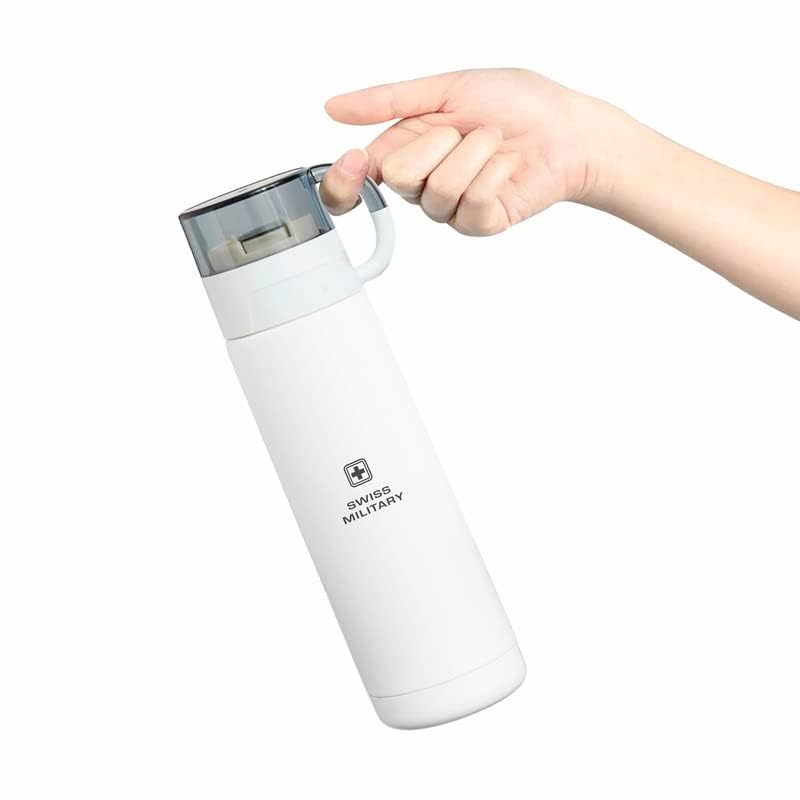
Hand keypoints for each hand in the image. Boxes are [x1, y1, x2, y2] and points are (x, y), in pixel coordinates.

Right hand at [320, 69, 615, 234]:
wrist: (566, 127)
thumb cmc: (514, 103)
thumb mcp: (445, 88)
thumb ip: (388, 102)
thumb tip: (334, 109)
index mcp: (405, 150)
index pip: (355, 183)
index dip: (346, 180)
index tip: (355, 160)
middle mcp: (421, 184)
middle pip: (398, 178)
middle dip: (436, 142)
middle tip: (463, 130)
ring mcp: (450, 208)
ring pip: (437, 190)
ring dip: (472, 153)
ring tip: (493, 141)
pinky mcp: (479, 223)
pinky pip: (471, 203)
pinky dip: (494, 173)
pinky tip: (507, 164)